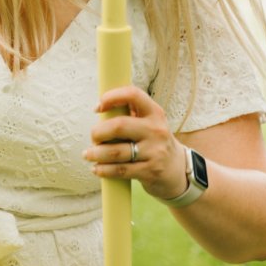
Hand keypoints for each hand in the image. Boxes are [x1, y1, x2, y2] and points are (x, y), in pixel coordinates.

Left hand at [85, 86, 188, 200]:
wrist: (177, 169)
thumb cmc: (153, 141)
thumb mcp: (148, 123)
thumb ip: (128, 113)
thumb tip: (99, 108)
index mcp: (154, 113)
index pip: (133, 95)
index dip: (111, 97)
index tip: (97, 107)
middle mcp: (156, 131)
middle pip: (118, 126)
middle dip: (98, 132)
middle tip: (93, 138)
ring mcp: (155, 152)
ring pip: (115, 151)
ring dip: (96, 153)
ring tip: (88, 154)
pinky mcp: (151, 171)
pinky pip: (120, 170)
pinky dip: (104, 170)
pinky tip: (97, 169)